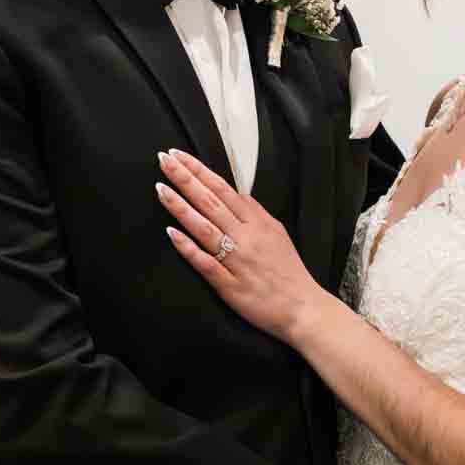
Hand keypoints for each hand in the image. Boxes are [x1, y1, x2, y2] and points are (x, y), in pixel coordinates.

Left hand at [156, 148, 323, 340]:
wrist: (303, 308)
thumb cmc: (288, 272)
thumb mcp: (277, 232)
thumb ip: (254, 213)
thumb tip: (235, 193)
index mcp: (257, 222)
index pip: (223, 189)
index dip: (199, 171)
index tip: (179, 156)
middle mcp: (246, 237)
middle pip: (210, 202)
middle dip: (185, 179)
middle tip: (164, 160)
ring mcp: (236, 261)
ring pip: (204, 228)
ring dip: (181, 207)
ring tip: (161, 189)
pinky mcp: (229, 285)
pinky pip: (205, 262)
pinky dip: (189, 247)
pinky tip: (171, 233)